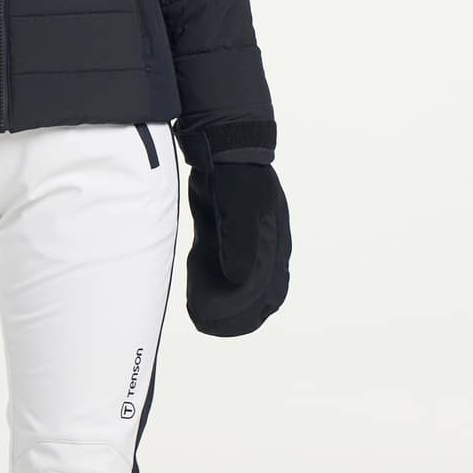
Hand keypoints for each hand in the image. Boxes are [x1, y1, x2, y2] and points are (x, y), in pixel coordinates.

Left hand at [183, 159, 290, 337]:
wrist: (223, 147)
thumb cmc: (237, 178)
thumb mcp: (239, 209)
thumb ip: (239, 243)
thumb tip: (236, 279)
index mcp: (275, 244)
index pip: (272, 289)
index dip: (255, 311)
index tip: (234, 326)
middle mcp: (265, 245)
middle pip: (257, 289)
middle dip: (239, 311)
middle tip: (213, 325)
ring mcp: (246, 239)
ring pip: (239, 279)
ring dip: (224, 297)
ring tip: (202, 314)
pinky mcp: (227, 232)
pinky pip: (221, 263)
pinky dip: (212, 278)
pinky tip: (197, 287)